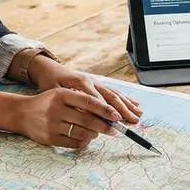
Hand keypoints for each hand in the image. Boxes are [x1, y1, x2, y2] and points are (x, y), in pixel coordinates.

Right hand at [16, 88, 123, 147]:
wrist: (22, 113)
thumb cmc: (47, 103)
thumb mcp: (61, 94)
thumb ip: (81, 100)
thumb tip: (106, 113)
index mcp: (61, 95)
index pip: (89, 102)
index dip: (105, 110)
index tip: (117, 116)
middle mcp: (56, 109)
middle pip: (88, 120)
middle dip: (105, 126)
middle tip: (114, 130)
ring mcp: (53, 125)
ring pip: (83, 133)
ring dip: (94, 134)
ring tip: (97, 133)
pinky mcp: (50, 139)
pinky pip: (74, 143)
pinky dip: (84, 141)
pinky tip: (86, 138)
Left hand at [27, 56, 141, 124]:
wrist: (50, 69)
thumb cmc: (50, 81)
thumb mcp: (54, 91)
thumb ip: (67, 102)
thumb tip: (81, 114)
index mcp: (81, 83)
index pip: (96, 99)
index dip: (106, 110)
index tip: (115, 120)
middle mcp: (92, 82)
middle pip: (110, 96)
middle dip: (123, 109)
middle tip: (133, 120)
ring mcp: (96, 83)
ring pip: (115, 94)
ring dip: (128, 105)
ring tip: (138, 114)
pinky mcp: (98, 85)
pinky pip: (114, 92)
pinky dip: (125, 98)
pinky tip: (135, 104)